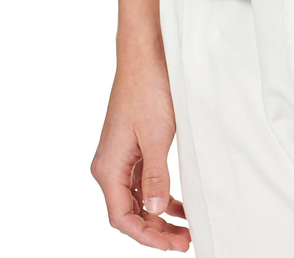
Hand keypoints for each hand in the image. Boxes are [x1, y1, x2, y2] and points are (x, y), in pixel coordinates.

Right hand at [90, 51, 190, 250]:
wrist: (145, 55)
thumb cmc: (148, 90)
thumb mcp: (157, 137)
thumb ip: (156, 175)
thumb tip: (156, 210)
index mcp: (108, 167)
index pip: (123, 218)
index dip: (147, 236)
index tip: (174, 244)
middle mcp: (109, 165)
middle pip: (129, 211)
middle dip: (155, 230)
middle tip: (185, 240)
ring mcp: (119, 156)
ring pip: (137, 197)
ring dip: (158, 214)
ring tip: (184, 228)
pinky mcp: (131, 146)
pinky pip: (142, 180)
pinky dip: (159, 193)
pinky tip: (177, 202)